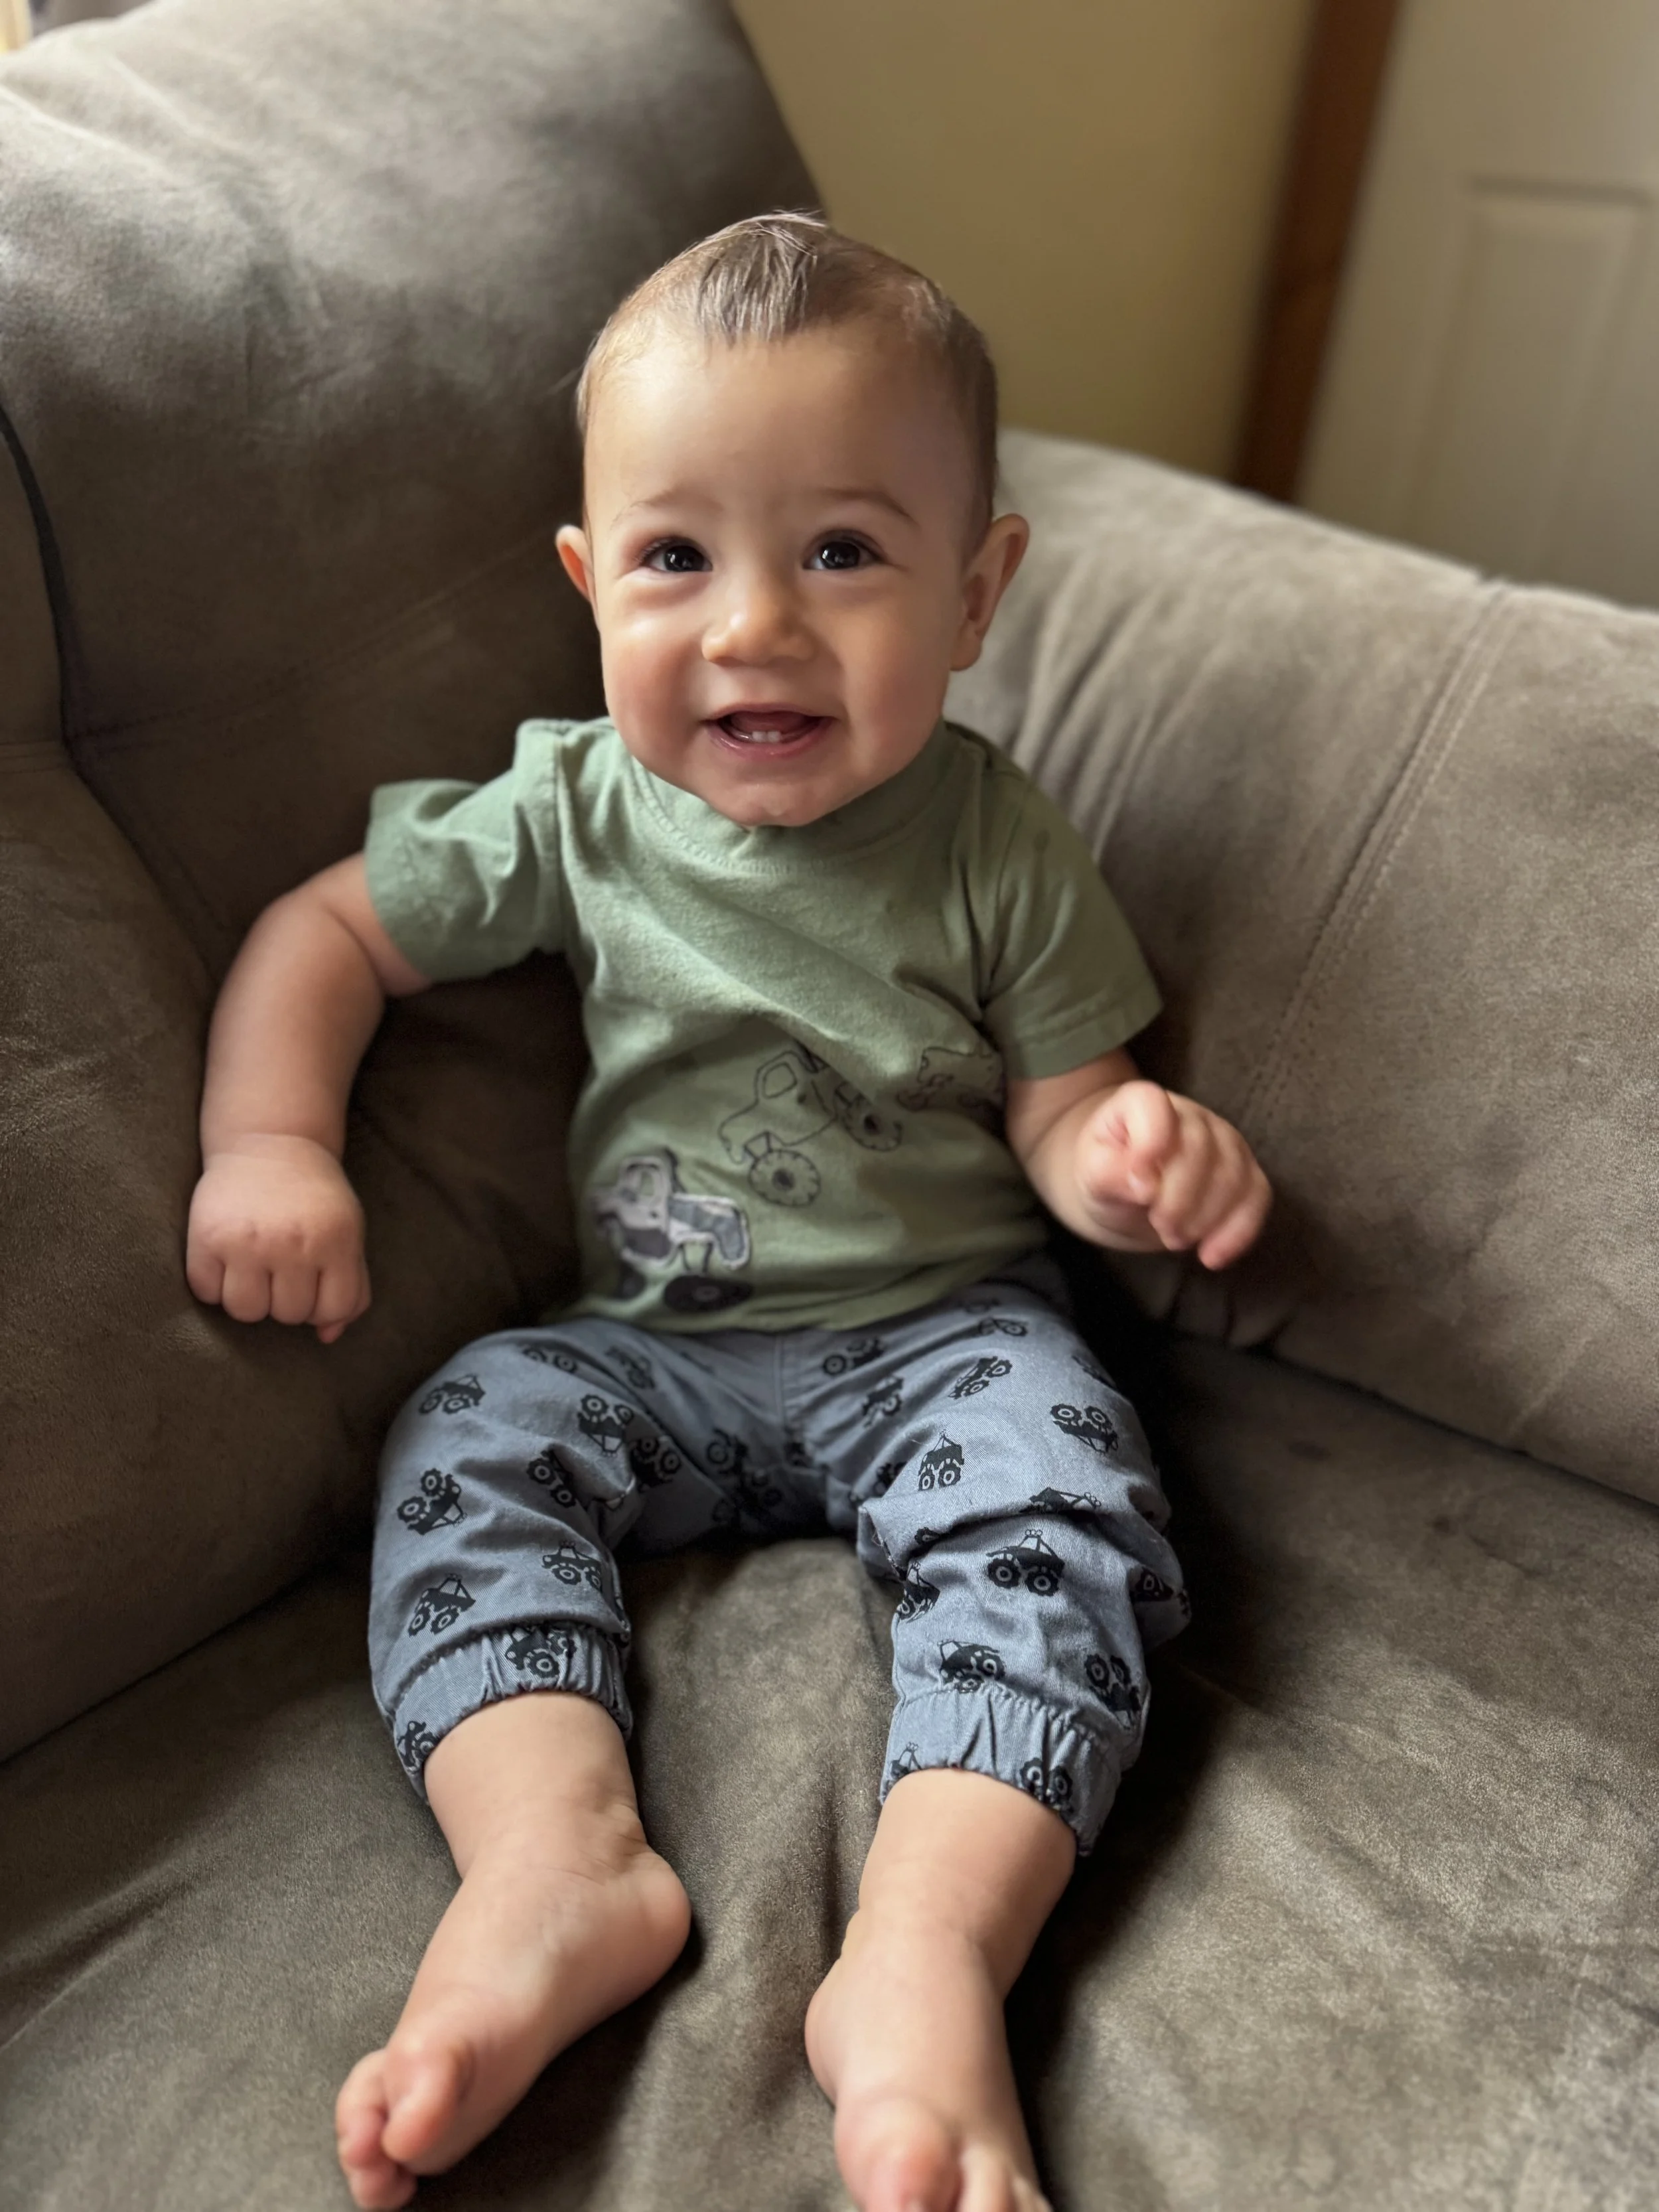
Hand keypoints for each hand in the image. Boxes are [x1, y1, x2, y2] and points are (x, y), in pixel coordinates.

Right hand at [186, 1134, 370, 1341]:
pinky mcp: (207, 1236)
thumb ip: (351, 1287)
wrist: (270, 1141)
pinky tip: (225, 1258)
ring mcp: (247, 1241)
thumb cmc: (313, 1198)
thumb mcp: (347, 1234)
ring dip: (248, 1297)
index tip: (312, 1284)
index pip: (332, 1310)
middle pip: (287, 1315)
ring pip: (245, 1311)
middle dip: (284, 1298)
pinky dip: (213, 1284)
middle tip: (281, 1267)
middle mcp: (292, 1243)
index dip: (321, 1307)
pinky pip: (206, 1292)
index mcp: (335, 1241)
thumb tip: (328, 1336)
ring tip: (252, 1267)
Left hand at [1074, 1080, 1270, 1269]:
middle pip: (1201, 1148)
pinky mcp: (1245, 1171)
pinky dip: (1238, 1231)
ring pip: (1234, 1173)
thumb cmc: (1106, 1175)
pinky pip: (1257, 1195)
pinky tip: (1212, 1257)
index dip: (1150, 1145)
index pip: (1154, 1107)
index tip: (1140, 1191)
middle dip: (1179, 1199)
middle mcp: (1189, 1114)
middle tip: (1160, 1228)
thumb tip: (1143, 1184)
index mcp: (1142, 1102)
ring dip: (1206, 1218)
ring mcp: (1223, 1140)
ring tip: (1174, 1239)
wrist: (1125, 1191)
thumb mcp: (1090, 1175)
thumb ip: (1107, 1173)